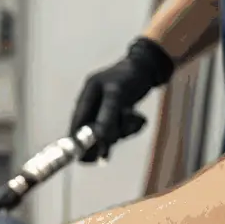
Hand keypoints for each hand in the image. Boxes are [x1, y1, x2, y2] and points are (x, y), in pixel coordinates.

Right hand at [69, 37, 174, 161]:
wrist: (148, 67)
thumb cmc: (130, 76)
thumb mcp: (117, 93)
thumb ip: (107, 115)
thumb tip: (99, 138)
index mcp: (86, 97)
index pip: (76, 125)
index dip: (78, 141)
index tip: (84, 156)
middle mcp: (93, 107)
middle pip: (92, 134)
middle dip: (108, 135)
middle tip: (119, 132)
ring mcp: (104, 112)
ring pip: (109, 134)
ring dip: (123, 130)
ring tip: (132, 115)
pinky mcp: (116, 117)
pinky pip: (121, 131)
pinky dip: (131, 128)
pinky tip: (137, 117)